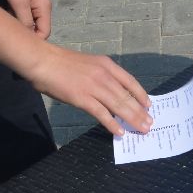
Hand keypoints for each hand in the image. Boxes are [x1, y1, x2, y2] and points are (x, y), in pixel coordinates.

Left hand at [0, 0, 51, 39]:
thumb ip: (25, 22)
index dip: (34, 42)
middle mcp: (38, 8)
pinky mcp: (18, 0)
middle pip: (35, 29)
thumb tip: (27, 40)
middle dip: (24, 36)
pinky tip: (1, 22)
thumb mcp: (19, 3)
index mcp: (44, 9)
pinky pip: (17, 15)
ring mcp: (28, 4)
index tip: (19, 48)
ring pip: (24, 23)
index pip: (44, 33)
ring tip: (3, 34)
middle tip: (9, 42)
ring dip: (15, 27)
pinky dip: (10, 19)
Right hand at [22, 42, 152, 136]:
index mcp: (106, 64)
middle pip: (127, 96)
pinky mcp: (82, 98)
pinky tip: (119, 131)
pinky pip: (102, 113)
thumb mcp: (88, 63)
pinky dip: (112, 124)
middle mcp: (104, 75)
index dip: (141, 94)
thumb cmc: (61, 63)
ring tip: (141, 129)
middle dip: (140, 112)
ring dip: (132, 119)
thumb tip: (111, 93)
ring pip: (119, 105)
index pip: (130, 81)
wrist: (43, 61)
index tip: (149, 105)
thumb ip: (100, 75)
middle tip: (149, 123)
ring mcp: (94, 86)